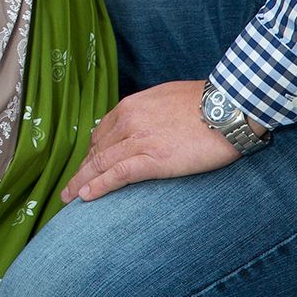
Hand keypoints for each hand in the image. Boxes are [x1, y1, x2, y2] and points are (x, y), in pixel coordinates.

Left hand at [60, 80, 237, 201]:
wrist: (228, 106)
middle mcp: (128, 122)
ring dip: (81, 182)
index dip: (90, 153)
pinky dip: (99, 186)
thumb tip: (143, 123)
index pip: (101, 133)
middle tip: (69, 187)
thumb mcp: (165, 98)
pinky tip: (86, 196)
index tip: (85, 166)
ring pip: (100, 163)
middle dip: (81, 170)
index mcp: (130, 106)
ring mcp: (139, 140)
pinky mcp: (153, 159)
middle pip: (96, 150)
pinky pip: (117, 175)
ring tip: (69, 197)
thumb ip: (147, 112)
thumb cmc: (204, 102)